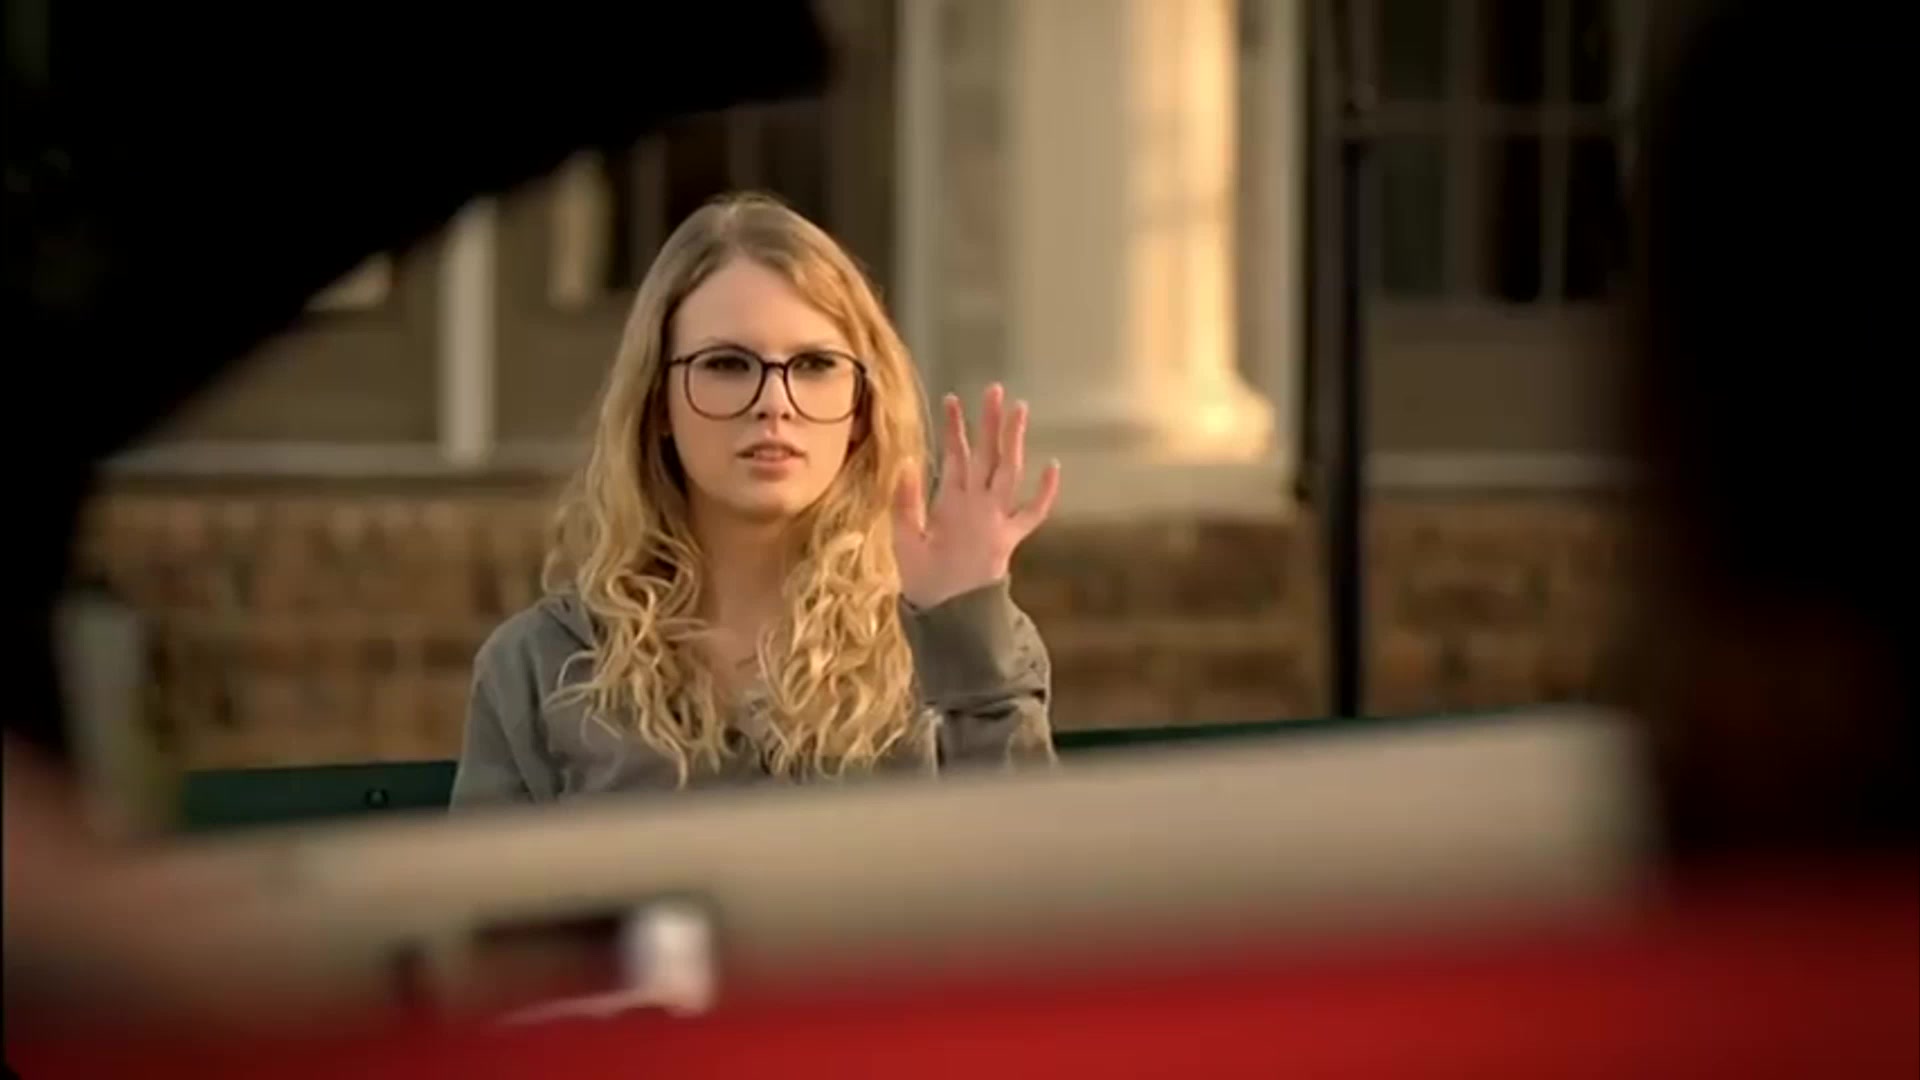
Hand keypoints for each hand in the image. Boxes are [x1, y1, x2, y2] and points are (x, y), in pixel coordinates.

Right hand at [892, 384, 1060, 608]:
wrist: (955, 618)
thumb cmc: (925, 581)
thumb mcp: (905, 544)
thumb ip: (907, 505)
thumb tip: (909, 464)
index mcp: (952, 506)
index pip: (954, 457)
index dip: (954, 427)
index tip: (951, 399)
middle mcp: (980, 507)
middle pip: (988, 457)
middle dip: (991, 422)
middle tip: (995, 390)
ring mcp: (1000, 521)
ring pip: (1010, 473)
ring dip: (1015, 441)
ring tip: (1020, 409)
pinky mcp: (1012, 537)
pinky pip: (1034, 512)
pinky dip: (1046, 491)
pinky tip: (1053, 465)